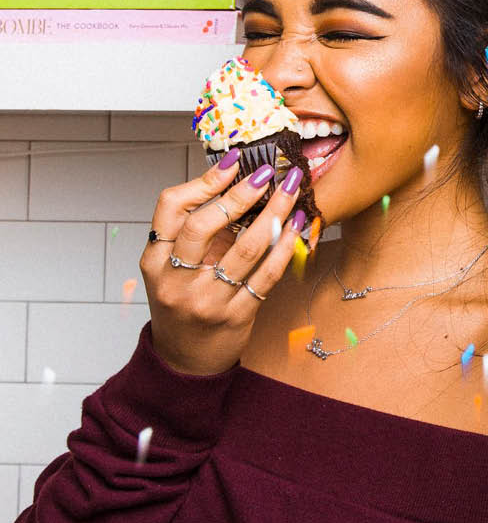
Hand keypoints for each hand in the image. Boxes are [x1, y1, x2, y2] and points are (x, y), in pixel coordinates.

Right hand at [141, 149, 307, 375]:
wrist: (185, 360)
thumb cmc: (183, 303)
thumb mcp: (171, 268)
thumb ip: (195, 232)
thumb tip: (236, 182)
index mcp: (155, 261)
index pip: (169, 209)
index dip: (202, 181)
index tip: (233, 162)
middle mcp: (175, 280)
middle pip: (204, 226)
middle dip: (239, 194)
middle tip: (266, 173)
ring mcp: (206, 300)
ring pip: (245, 248)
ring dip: (273, 214)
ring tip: (291, 191)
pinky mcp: (236, 316)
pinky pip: (267, 275)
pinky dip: (285, 246)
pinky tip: (297, 226)